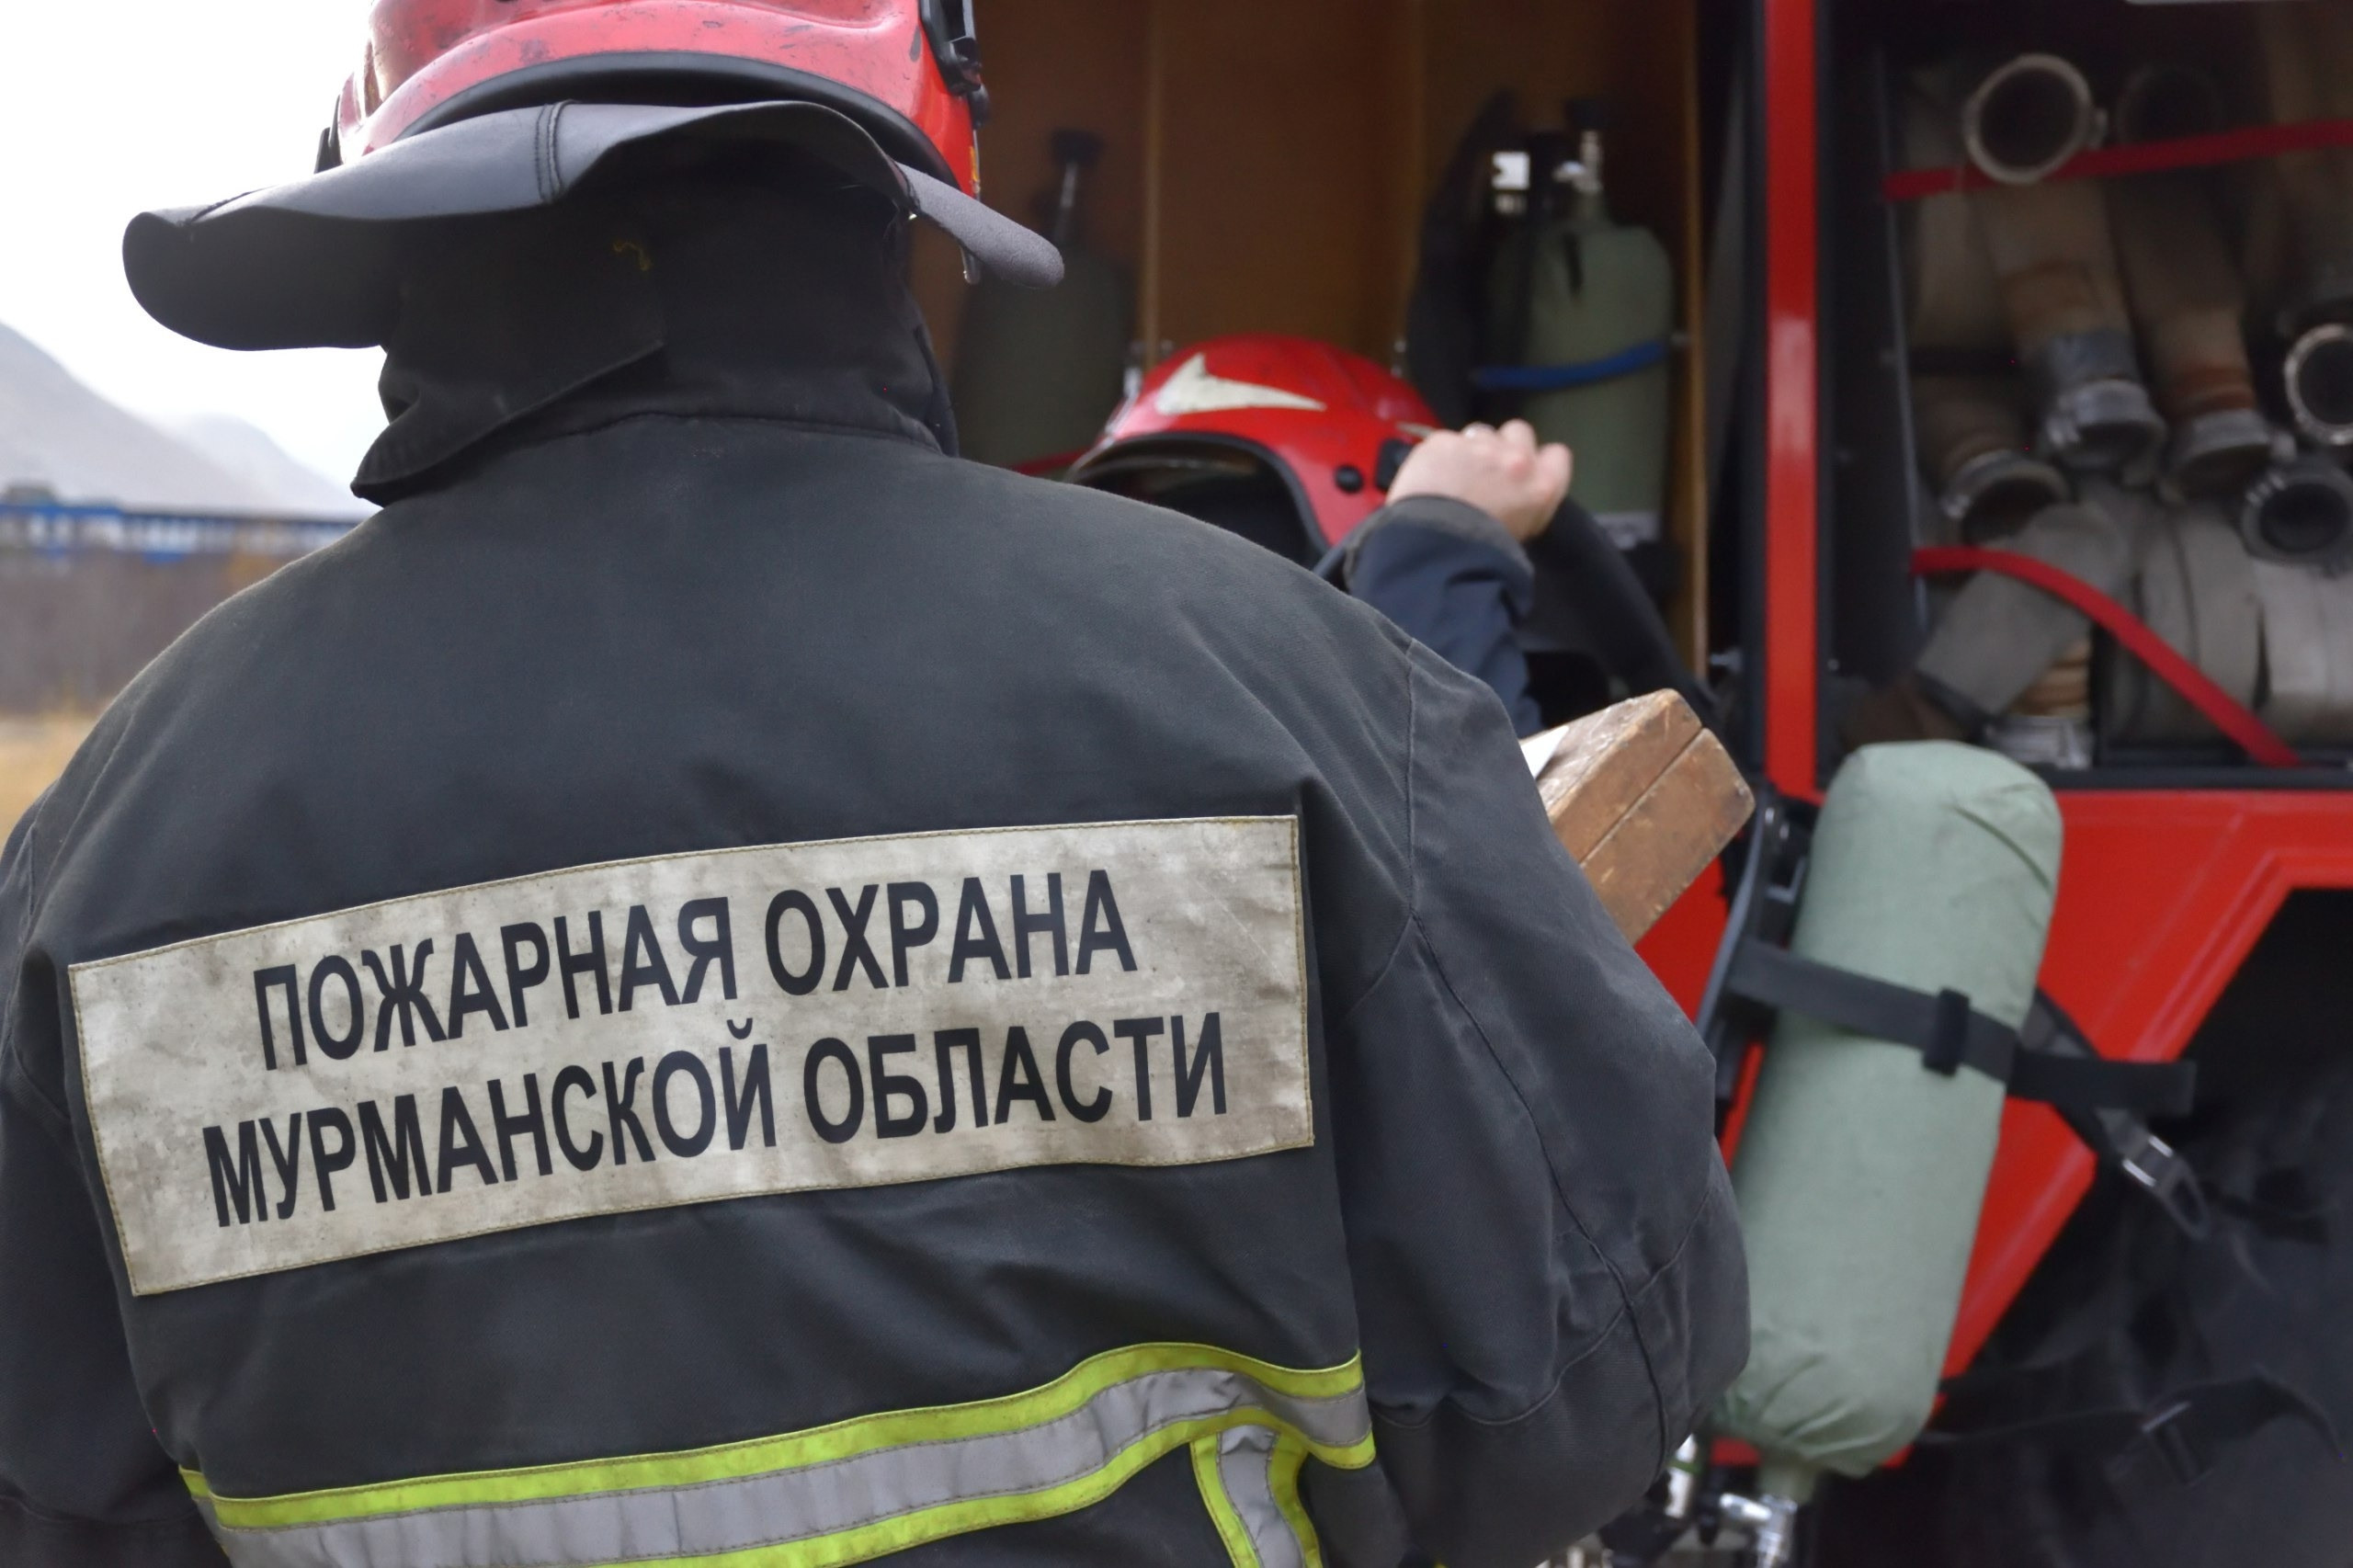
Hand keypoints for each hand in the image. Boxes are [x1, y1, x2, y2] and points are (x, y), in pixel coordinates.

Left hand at [1386, 420, 1573, 542]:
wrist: (1438, 549)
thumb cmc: (1485, 553)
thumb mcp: (1525, 532)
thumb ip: (1531, 500)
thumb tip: (1522, 488)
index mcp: (1543, 484)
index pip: (1557, 454)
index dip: (1539, 460)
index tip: (1523, 472)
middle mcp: (1517, 458)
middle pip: (1519, 431)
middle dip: (1505, 444)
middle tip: (1488, 468)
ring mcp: (1479, 446)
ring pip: (1480, 432)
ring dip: (1471, 448)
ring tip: (1454, 473)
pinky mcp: (1444, 441)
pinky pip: (1445, 440)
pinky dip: (1440, 455)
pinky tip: (1430, 476)